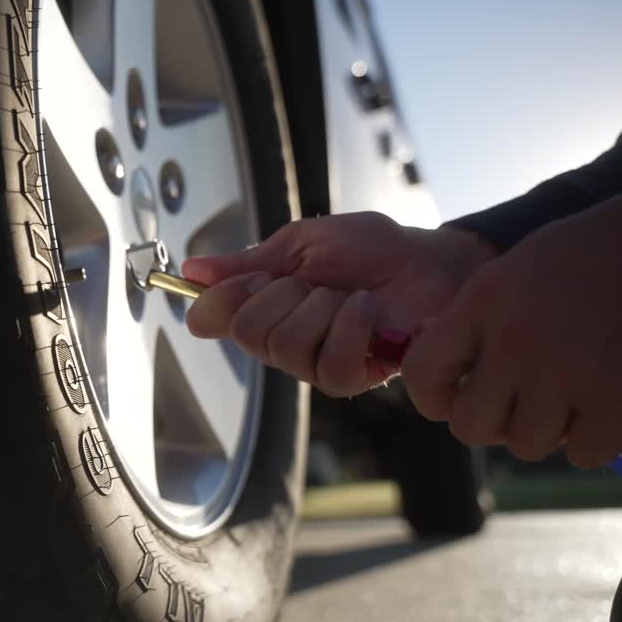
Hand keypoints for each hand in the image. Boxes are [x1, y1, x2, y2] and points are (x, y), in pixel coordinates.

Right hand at [182, 211, 495, 395]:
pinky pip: (328, 365)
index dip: (225, 298)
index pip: (210, 318)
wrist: (430, 262)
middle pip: (248, 331)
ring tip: (351, 296)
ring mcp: (313, 362)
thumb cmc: (371, 250)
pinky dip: (351, 328)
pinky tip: (369, 311)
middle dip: (284, 293)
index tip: (254, 277)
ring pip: (284, 347)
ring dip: (321, 308)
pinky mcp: (351, 377)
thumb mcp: (301, 243)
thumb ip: (248, 262)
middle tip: (318, 281)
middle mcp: (281, 339)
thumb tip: (191, 268)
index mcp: (263, 305)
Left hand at [402, 169, 621, 467]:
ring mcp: (567, 373)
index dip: (434, 398)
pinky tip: (606, 407)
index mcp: (484, 301)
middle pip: (471, 427)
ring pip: (527, 445)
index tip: (454, 399)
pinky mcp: (620, 400)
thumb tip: (453, 374)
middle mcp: (516, 341)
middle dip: (493, 421)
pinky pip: (584, 454)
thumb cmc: (600, 249)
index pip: (422, 374)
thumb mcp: (518, 267)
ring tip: (570, 395)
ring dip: (547, 430)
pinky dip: (595, 440)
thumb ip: (480, 319)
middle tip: (519, 403)